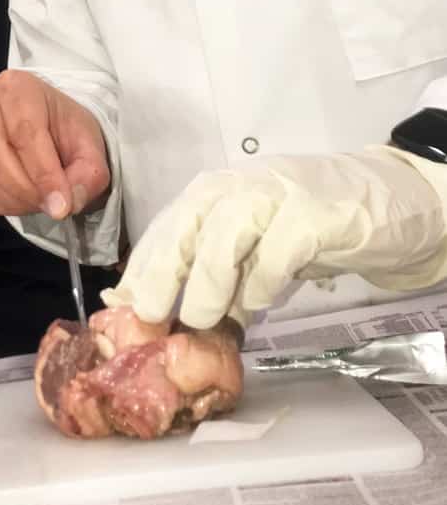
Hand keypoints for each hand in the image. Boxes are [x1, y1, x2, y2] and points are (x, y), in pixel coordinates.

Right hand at [0, 69, 109, 219]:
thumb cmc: (66, 131)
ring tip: (38, 203)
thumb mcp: (90, 148)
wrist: (48, 126)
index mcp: (19, 87)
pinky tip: (19, 201)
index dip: (43, 174)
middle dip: (24, 190)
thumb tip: (65, 205)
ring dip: (11, 200)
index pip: (25, 132)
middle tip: (50, 207)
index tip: (62, 205)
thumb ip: (88, 175)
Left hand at [106, 147, 446, 329]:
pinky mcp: (315, 215)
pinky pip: (279, 250)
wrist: (386, 201)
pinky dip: (264, 281)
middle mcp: (239, 186)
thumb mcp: (253, 244)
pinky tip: (259, 304)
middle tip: (146, 315)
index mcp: (215, 191)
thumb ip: (215, 268)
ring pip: (227, 232)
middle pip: (186, 221)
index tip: (119, 306)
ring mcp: (277, 196)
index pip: (166, 225)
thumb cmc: (310, 225)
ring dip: (210, 280)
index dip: (140, 266)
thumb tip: (165, 308)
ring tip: (201, 318)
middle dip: (160, 269)